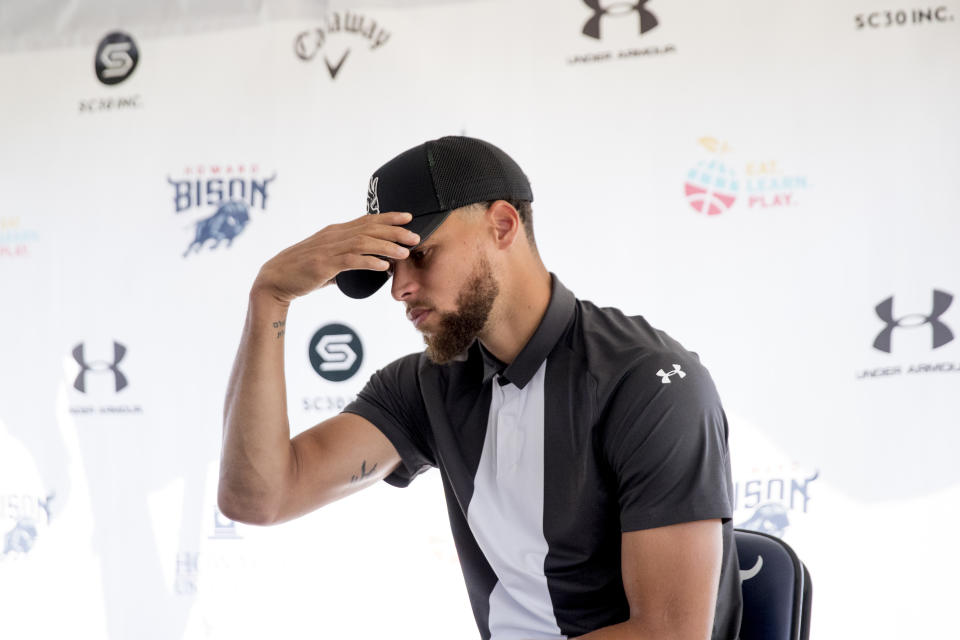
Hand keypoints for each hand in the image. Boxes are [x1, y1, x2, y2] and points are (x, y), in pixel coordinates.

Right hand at [252, 211, 418, 304]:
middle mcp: (333, 236)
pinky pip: (351, 261)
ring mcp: (328, 249)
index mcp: (335, 232)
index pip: (367, 220)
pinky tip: (383, 266)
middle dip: (394, 231)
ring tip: (404, 253)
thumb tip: (371, 264)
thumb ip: (348, 258)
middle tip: (415, 236)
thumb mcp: (328, 259)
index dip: (388, 217)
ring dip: (386, 247)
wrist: (275, 279)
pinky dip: (369, 262)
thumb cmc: (302, 271)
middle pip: (369, 228)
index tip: (408, 217)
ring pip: (363, 243)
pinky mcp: (323, 264)